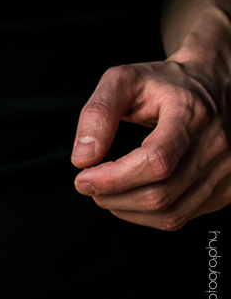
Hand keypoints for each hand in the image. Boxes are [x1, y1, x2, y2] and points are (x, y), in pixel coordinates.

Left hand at [71, 58, 230, 229]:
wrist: (212, 83)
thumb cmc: (163, 82)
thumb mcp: (124, 80)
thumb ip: (98, 112)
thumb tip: (82, 158)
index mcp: (191, 114)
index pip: (156, 162)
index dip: (113, 178)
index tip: (83, 178)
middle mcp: (215, 145)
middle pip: (160, 195)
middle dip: (112, 197)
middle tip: (88, 184)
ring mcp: (225, 170)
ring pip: (170, 215)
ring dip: (126, 210)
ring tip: (106, 192)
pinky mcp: (226, 189)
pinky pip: (180, 217)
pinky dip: (147, 216)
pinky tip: (131, 195)